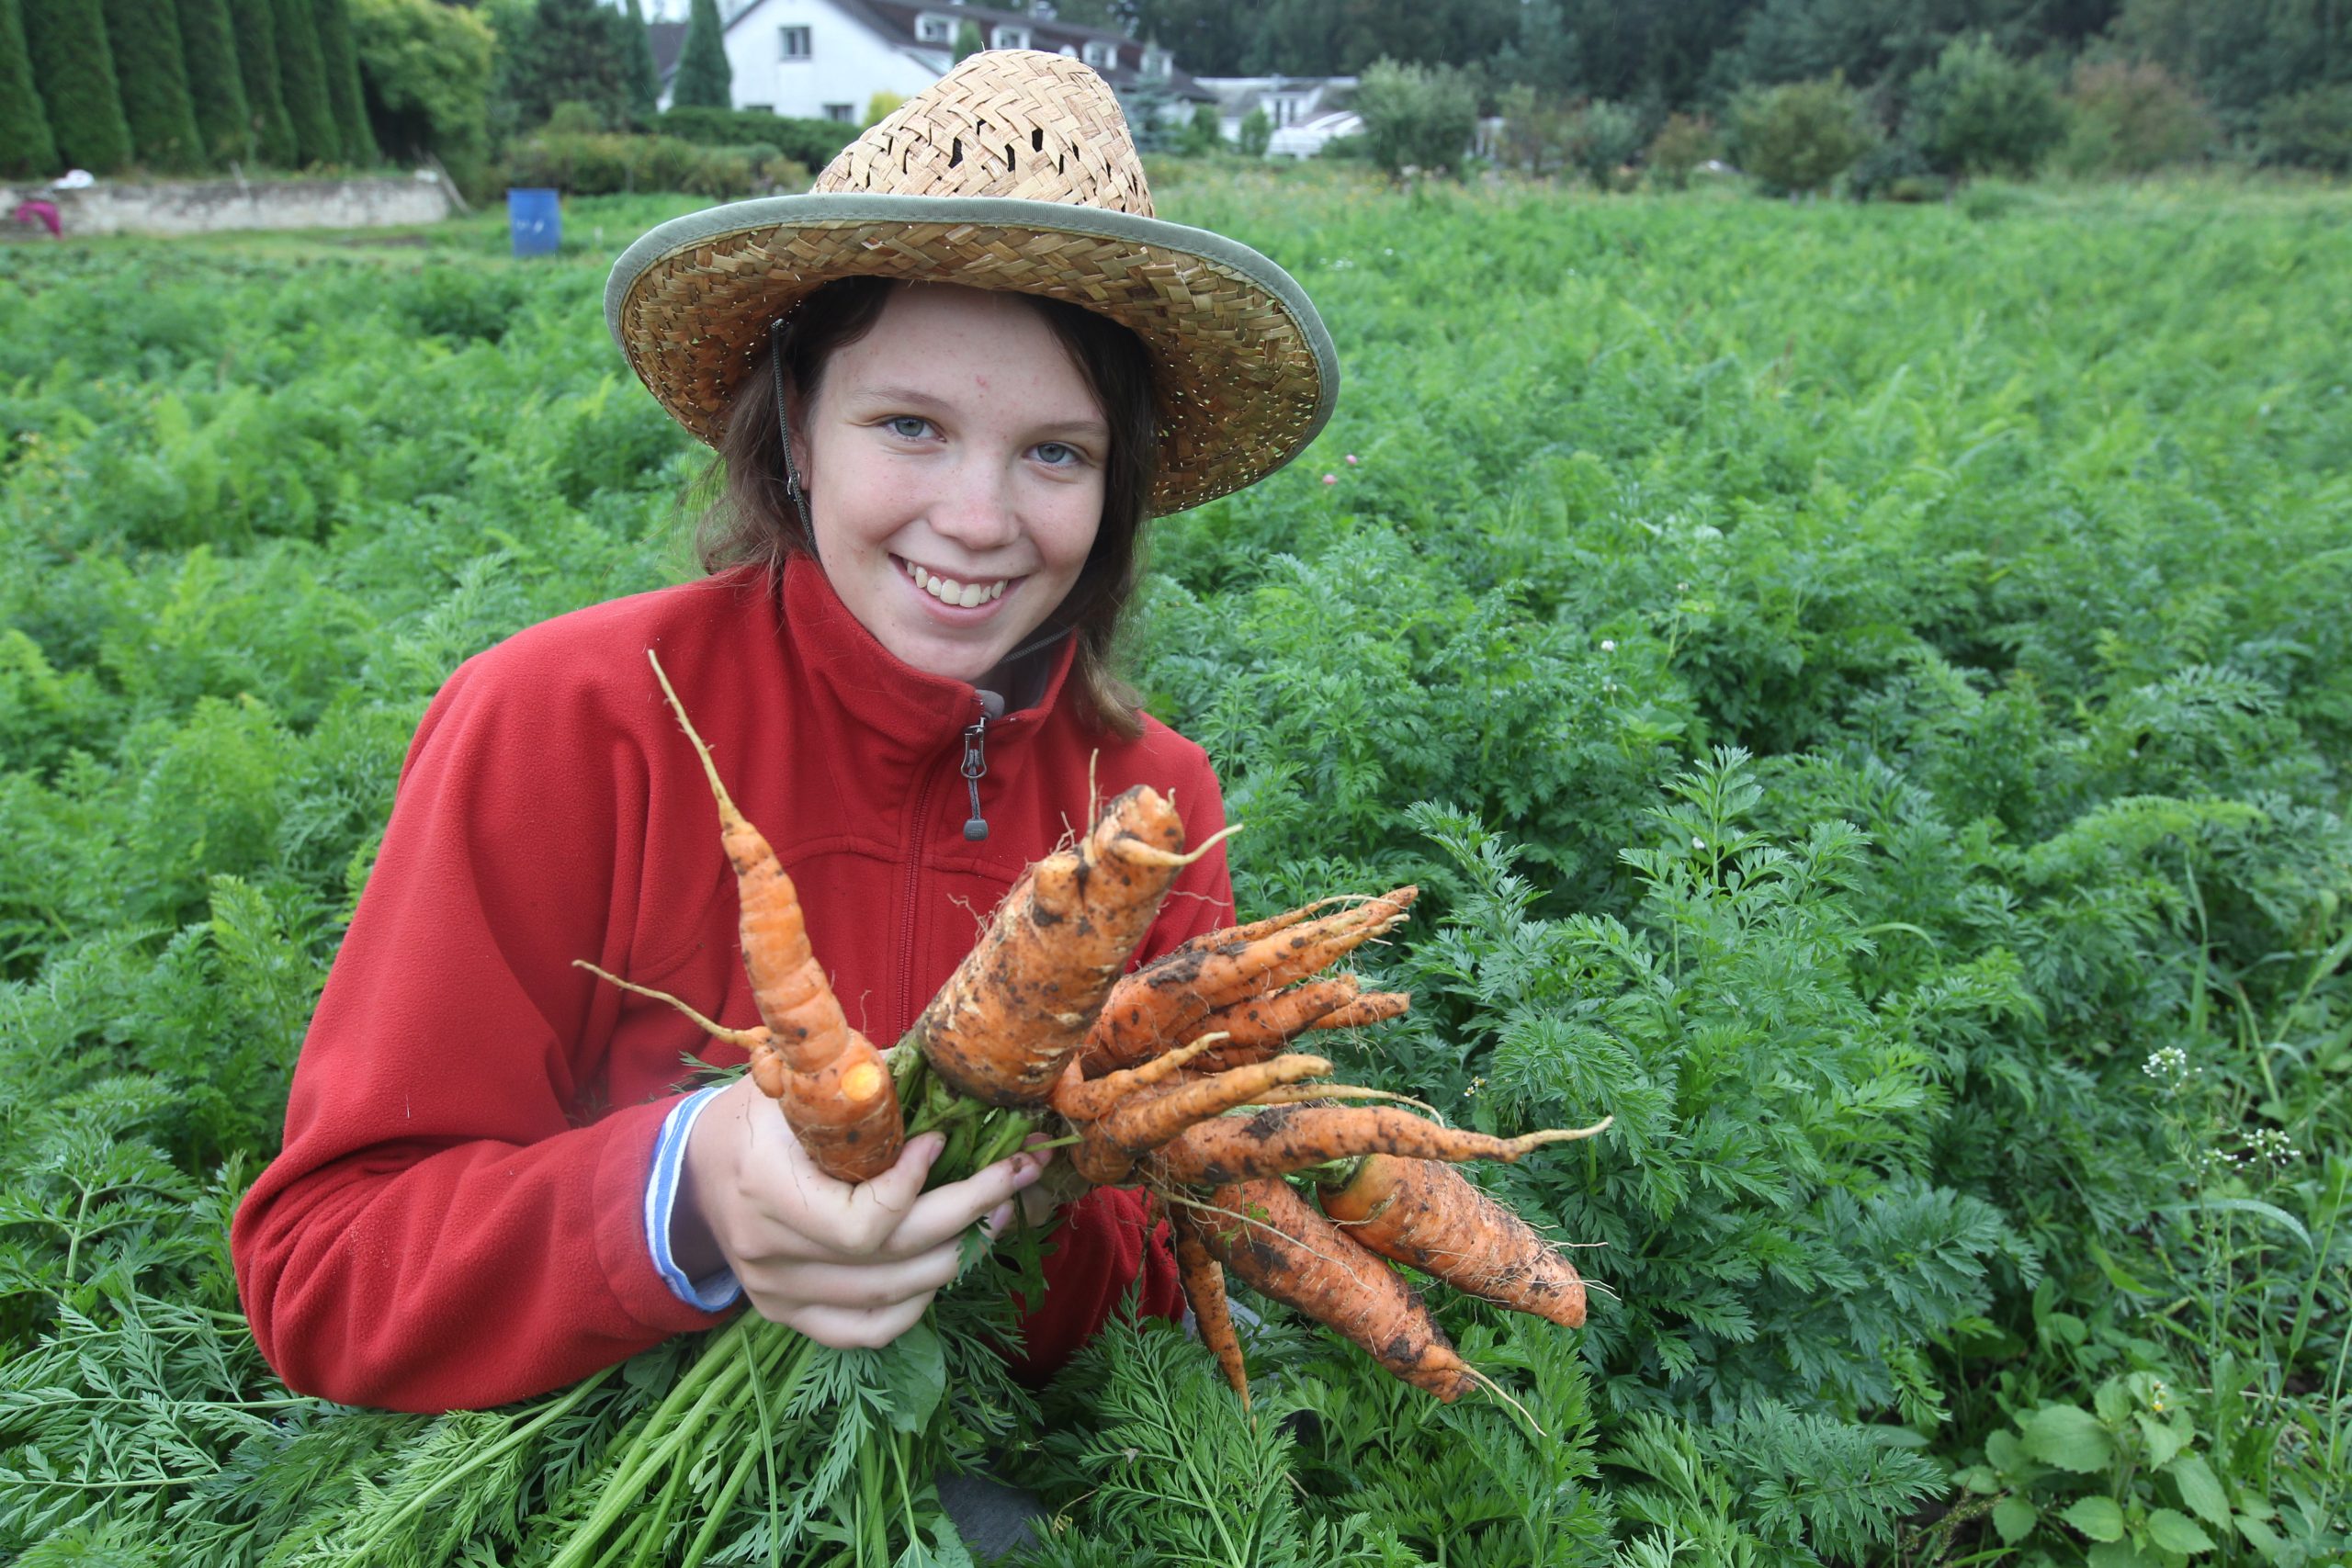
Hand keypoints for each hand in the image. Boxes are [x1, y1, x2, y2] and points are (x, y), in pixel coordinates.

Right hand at [673, 1073, 1051, 1348]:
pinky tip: (948, 1264)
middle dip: (968, 1211)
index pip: (862, 1223)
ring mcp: (777, 1293)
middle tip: (1015, 1175)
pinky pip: (865, 1330)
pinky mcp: (788, 1314)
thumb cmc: (758, 1116)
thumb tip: (947, 1078)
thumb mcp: (796, 1085)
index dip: (915, 1187)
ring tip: (997, 1211)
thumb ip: (863, 1088)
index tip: (941, 1142)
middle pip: (891, 1257)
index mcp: (765, 1190)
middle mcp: (769, 1254)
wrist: (697, 1170)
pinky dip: (915, 1304)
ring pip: (890, 1296)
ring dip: (957, 1254)